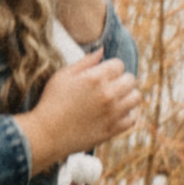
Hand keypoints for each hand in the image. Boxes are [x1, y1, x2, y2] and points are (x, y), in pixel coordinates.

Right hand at [21, 54, 138, 171]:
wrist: (47, 134)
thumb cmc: (51, 102)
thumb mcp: (63, 75)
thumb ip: (85, 61)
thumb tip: (102, 50)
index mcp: (95, 78)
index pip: (119, 64)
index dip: (110, 68)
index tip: (102, 75)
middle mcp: (108, 94)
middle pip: (130, 79)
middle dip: (121, 80)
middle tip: (109, 86)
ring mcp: (113, 113)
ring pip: (136, 97)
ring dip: (127, 96)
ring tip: (114, 99)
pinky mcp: (113, 129)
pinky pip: (132, 118)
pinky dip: (126, 115)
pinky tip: (114, 114)